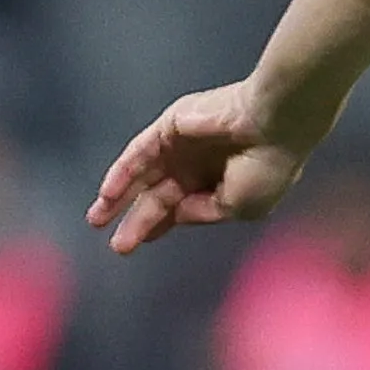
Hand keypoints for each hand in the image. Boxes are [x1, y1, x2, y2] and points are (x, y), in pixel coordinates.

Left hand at [89, 81, 313, 252]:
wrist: (273, 123)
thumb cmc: (266, 167)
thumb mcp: (239, 207)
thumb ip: (203, 213)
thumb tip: (175, 214)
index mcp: (221, 183)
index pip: (183, 206)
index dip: (162, 224)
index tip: (141, 242)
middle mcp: (198, 165)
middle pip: (158, 196)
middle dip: (138, 220)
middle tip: (118, 245)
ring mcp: (181, 145)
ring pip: (143, 175)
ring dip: (119, 198)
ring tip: (96, 220)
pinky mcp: (169, 128)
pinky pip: (139, 154)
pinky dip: (122, 174)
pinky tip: (108, 194)